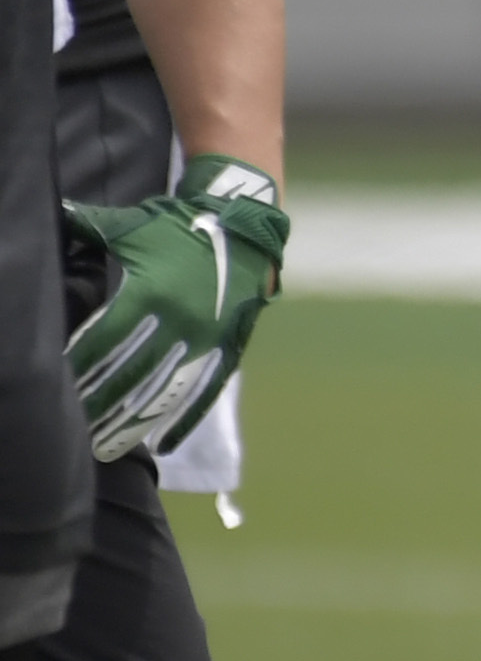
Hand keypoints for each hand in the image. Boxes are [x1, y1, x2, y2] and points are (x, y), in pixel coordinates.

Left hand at [64, 154, 288, 462]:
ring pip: (164, 391)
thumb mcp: (132, 225)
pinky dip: (185, 420)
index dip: (78, 370)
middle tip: (73, 431)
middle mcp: (180, 321)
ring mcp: (208, 338)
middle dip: (98, 405)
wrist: (245, 222)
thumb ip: (88, 226)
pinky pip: (206, 391)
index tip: (57, 393)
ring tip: (105, 447)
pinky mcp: (229, 346)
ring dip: (133, 423)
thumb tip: (54, 213)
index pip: (104, 344)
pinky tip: (163, 445)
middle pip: (129, 375)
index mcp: (150, 293)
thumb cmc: (180, 223)